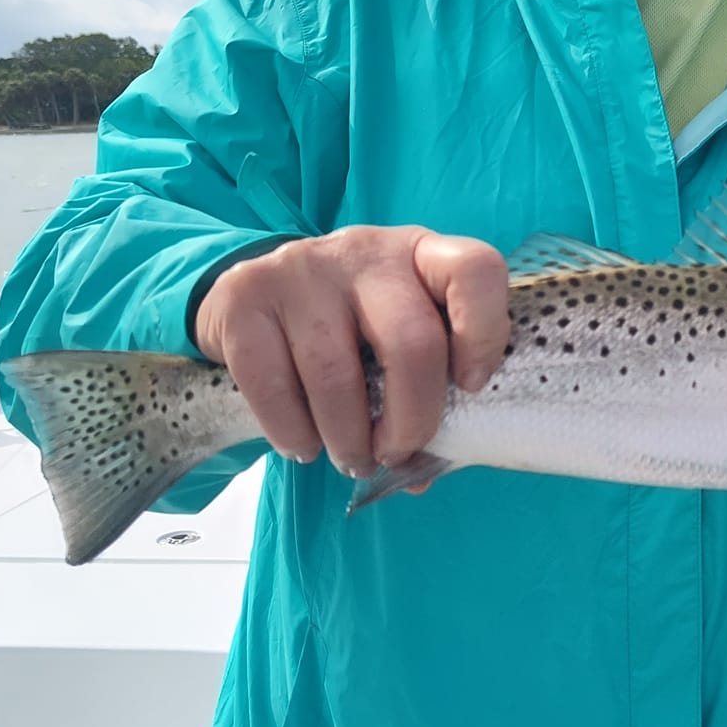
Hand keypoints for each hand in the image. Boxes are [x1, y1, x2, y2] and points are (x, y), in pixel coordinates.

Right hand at [192, 226, 509, 480]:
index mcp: (421, 255)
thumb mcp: (393, 338)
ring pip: (337, 375)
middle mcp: (365, 251)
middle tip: (397, 452)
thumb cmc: (348, 329)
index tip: (470, 385)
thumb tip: (419, 475)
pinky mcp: (243, 297)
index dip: (483, 334)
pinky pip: (272, 386)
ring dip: (349, 439)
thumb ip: (423, 393)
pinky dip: (293, 433)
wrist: (252, 296)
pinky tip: (303, 444)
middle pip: (411, 341)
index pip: (475, 270)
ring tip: (351, 458)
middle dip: (411, 420)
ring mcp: (300, 268)